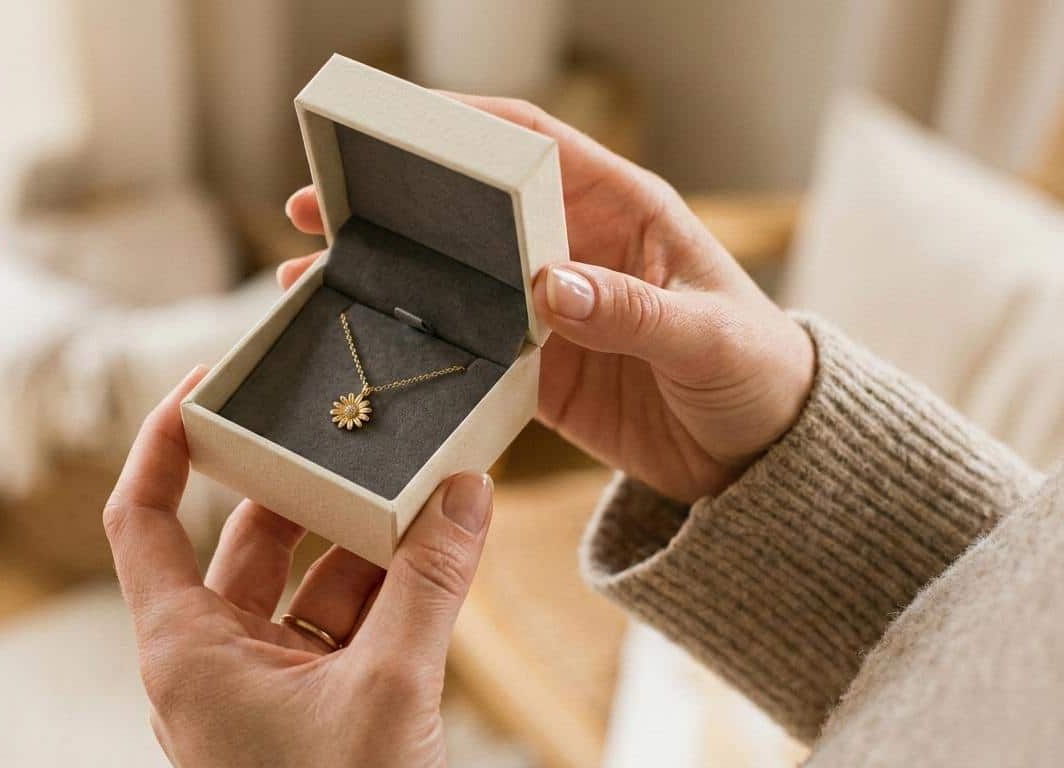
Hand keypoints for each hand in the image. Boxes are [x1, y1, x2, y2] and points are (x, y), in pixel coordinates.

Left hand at [105, 367, 493, 767]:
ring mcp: (266, 686)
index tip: (206, 379)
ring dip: (366, 539)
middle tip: (352, 422)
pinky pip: (346, 626)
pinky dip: (389, 591)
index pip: (144, 519)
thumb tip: (466, 493)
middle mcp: (214, 659)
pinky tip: (440, 549)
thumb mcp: (389, 690)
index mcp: (186, 650)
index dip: (163, 441)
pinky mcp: (315, 709)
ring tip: (423, 481)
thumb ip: (429, 586)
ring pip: (308, 582)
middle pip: (247, 538)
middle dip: (306, 484)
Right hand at [280, 94, 812, 502]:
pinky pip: (466, 351)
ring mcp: (548, 312)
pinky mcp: (536, 370)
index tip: (393, 127)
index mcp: (621, 210)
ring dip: (387, 276)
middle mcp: (573, 250)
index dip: (463, 128)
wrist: (762, 460)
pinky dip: (414, 344)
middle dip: (395, 203)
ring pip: (453, 281)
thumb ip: (632, 312)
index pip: (532, 148)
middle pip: (471, 211)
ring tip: (313, 277)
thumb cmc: (757, 373)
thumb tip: (550, 290)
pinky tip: (365, 342)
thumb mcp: (706, 338)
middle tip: (318, 203)